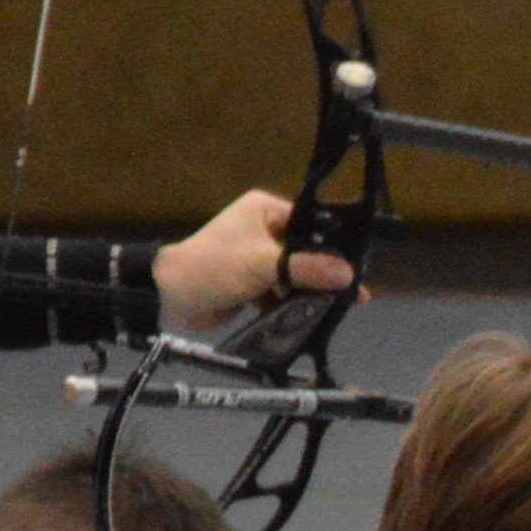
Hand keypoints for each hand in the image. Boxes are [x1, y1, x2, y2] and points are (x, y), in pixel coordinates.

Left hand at [153, 188, 360, 333]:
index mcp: (265, 211)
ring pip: (296, 274)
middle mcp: (264, 230)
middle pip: (306, 251)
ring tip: (338, 310)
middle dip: (326, 274)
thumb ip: (306, 268)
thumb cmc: (216, 266)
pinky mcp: (254, 282)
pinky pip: (283, 292)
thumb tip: (349, 274)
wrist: (172, 295)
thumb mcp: (264, 264)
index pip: (310, 223)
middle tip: (355, 295)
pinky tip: (311, 318)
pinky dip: (293, 304)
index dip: (334, 245)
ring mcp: (259, 257)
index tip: (357, 267)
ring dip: (311, 292)